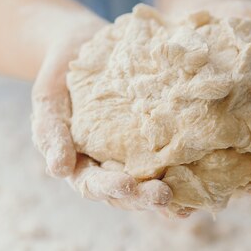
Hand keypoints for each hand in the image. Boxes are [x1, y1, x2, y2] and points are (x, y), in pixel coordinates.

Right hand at [30, 19, 172, 211]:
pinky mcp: (155, 140)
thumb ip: (50, 133)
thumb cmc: (60, 77)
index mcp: (80, 164)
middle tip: (163, 196)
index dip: (109, 188)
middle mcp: (109, 165)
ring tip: (185, 203)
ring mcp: (133, 155)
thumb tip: (58, 171)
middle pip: (126, 193)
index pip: (93, 184)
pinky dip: (185, 175)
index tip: (126, 185)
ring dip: (167, 196)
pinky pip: (170, 160)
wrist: (81, 47)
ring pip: (149, 183)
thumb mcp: (47, 100)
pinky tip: (203, 179)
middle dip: (143, 198)